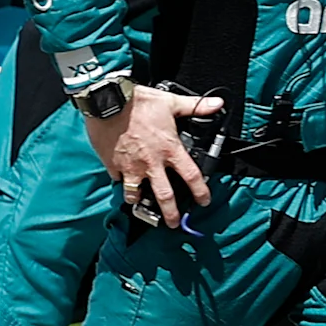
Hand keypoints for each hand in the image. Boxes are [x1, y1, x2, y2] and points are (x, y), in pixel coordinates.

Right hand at [84, 85, 221, 227]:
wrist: (108, 101)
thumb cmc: (139, 102)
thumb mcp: (171, 102)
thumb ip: (196, 106)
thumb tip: (217, 103)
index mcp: (169, 149)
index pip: (191, 175)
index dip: (200, 191)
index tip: (204, 201)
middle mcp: (152, 163)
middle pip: (165, 196)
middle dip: (171, 214)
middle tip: (174, 223)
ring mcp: (131, 167)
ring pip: (136, 194)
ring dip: (139, 200)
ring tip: (140, 202)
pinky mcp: (113, 165)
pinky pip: (117, 179)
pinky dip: (120, 180)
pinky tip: (122, 178)